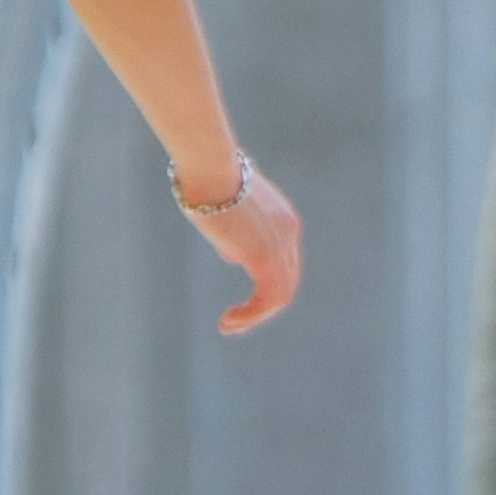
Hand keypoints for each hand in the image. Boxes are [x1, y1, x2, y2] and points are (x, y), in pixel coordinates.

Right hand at [184, 161, 302, 336]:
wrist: (210, 168)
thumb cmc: (206, 180)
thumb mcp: (224, 209)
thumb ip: (234, 233)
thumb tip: (233, 256)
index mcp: (283, 217)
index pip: (285, 260)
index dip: (266, 283)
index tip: (243, 298)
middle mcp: (289, 232)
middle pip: (287, 281)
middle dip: (264, 306)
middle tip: (238, 322)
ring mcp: (281, 246)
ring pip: (279, 295)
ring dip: (255, 317)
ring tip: (230, 326)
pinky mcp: (265, 258)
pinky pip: (266, 299)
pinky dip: (250, 316)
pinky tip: (229, 321)